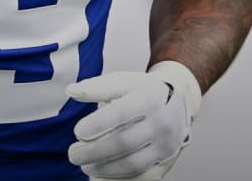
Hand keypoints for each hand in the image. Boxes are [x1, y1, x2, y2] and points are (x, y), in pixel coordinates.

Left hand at [66, 61, 201, 180]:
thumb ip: (97, 87)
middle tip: (73, 154)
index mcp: (149, 98)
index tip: (78, 132)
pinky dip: (119, 180)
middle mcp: (162, 123)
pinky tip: (100, 177)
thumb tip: (71, 91)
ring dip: (104, 169)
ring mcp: (166, 146)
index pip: (120, 114)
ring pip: (133, 164)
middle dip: (94, 152)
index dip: (97, 125)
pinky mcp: (166, 163)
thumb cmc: (144, 92)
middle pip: (124, 143)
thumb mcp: (123, 81)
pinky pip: (142, 178)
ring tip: (85, 166)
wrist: (180, 103)